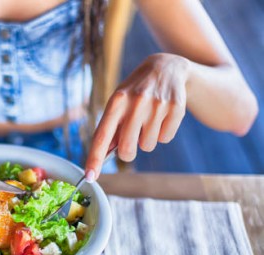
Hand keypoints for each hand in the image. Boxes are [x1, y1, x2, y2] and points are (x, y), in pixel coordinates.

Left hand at [85, 53, 190, 179]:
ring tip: (148, 119)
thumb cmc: (136, 91)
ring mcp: (158, 105)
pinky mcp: (176, 108)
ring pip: (147, 146)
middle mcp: (136, 102)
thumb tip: (103, 156)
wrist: (167, 68)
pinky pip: (165, 139)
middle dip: (128, 152)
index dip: (95, 158)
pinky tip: (162, 116)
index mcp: (117, 101)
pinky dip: (163, 133)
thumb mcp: (119, 102)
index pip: (102, 135)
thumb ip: (111, 127)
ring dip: (147, 139)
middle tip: (131, 140)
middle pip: (127, 150)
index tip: (89, 176)